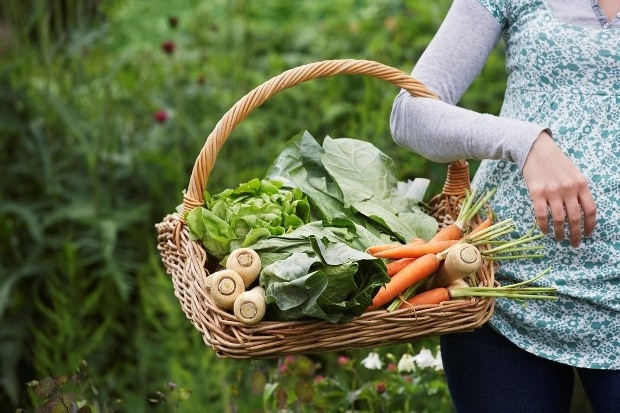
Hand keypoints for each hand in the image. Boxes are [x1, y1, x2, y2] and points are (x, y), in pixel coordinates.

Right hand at [521, 132, 595, 246]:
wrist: (535, 150)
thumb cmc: (555, 162)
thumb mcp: (573, 173)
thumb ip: (578, 190)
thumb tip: (580, 212)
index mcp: (581, 184)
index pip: (590, 209)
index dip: (590, 225)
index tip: (587, 234)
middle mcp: (568, 189)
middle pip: (575, 218)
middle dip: (576, 234)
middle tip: (575, 244)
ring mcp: (552, 191)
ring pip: (559, 219)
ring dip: (559, 233)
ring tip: (559, 239)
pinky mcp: (537, 193)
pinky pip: (541, 214)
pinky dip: (543, 225)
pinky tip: (545, 231)